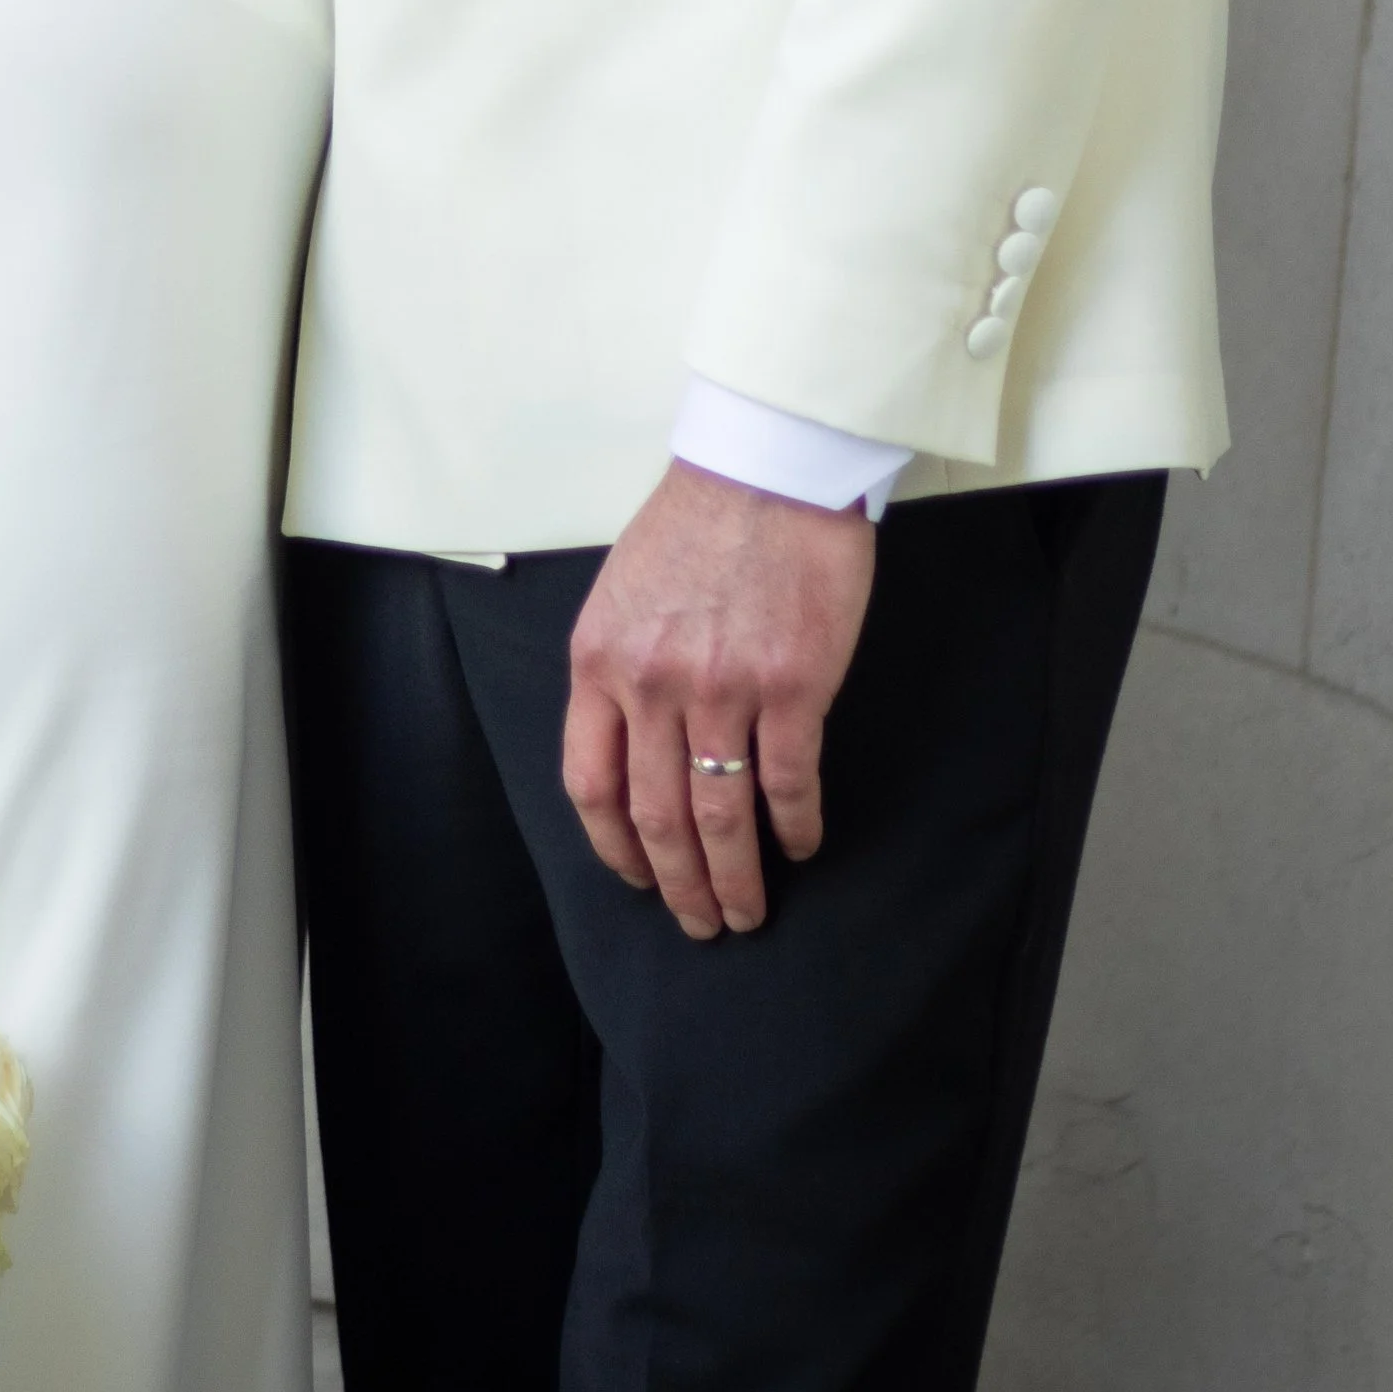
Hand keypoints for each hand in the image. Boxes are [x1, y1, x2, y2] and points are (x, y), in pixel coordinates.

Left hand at [564, 463, 875, 939]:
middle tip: (701, 922)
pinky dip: (795, 827)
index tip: (636, 877)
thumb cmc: (697, 523)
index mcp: (600, 661)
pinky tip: (801, 845)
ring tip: (750, 910)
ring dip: (736, 876)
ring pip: (720, 814)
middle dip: (678, 885)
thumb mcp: (622, 593)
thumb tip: (634, 748)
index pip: (591, 784)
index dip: (615, 848)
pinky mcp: (793, 686)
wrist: (767, 469)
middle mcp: (652, 684)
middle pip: (656, 817)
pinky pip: (788, 782)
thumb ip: (620, 670)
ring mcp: (723, 688)